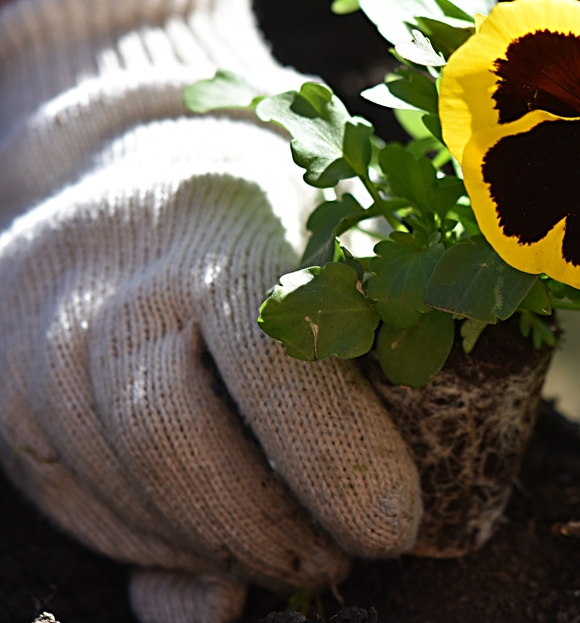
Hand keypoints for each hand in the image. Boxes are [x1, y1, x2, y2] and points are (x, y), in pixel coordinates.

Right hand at [0, 118, 420, 622]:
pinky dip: (151, 541)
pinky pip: (74, 500)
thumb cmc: (268, 223)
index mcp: (227, 218)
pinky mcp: (2, 383)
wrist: (138, 170)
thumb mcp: (335, 249)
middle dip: (266, 528)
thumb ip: (356, 352)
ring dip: (214, 544)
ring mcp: (42, 328)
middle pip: (173, 434)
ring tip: (285, 549)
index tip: (392, 526)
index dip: (335, 456)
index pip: (272, 357)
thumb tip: (362, 493)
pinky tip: (208, 537)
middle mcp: (118, 273)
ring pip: (121, 481)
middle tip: (337, 558)